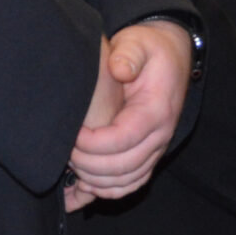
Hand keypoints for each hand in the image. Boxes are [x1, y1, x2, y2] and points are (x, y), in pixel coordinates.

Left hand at [68, 21, 192, 206]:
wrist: (171, 58)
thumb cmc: (149, 51)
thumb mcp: (139, 43)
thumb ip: (128, 54)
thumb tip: (118, 69)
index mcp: (156, 111)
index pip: (124, 139)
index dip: (94, 143)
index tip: (72, 134)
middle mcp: (161, 136)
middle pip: (124, 166)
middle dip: (89, 164)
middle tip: (64, 152)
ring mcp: (156, 149)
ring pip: (127, 181)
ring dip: (96, 181)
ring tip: (71, 167)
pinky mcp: (149, 155)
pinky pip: (132, 183)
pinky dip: (108, 190)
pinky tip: (84, 187)